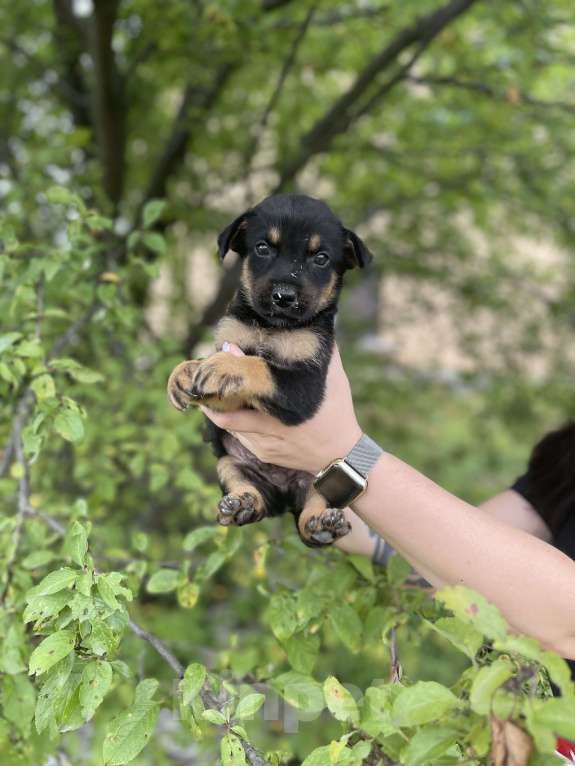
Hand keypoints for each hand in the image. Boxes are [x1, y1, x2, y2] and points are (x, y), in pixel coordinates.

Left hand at [200, 342, 361, 473]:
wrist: (342, 455)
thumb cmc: (337, 413)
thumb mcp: (334, 382)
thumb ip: (326, 353)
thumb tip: (320, 323)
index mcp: (283, 413)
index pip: (244, 395)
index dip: (230, 375)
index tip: (223, 353)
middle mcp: (269, 433)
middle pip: (226, 416)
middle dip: (212, 396)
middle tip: (205, 374)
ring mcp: (264, 447)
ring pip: (229, 427)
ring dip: (219, 408)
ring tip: (212, 387)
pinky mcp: (263, 455)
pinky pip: (239, 436)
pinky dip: (232, 420)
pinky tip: (231, 405)